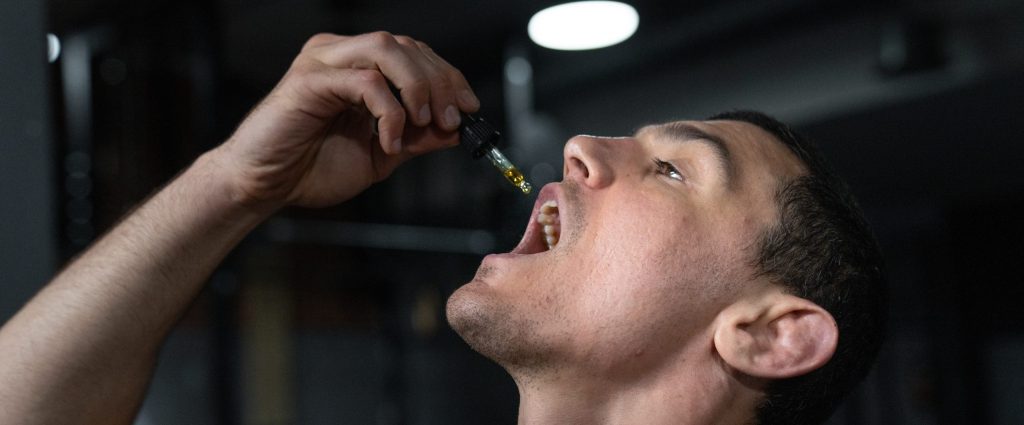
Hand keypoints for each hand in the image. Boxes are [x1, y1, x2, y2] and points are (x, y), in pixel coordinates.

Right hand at [213, 32, 479, 211]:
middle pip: (406, 46)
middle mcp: (340, 54)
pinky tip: (389, 141)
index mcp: (357, 66)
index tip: (470, 108)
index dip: (447, 76)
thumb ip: (417, 137)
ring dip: (417, 86)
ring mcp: (322, 62)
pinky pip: (364, 81)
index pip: (414, 53)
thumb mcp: (382, 154)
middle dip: (439, 82)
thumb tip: (457, 129)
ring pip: (387, 49)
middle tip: (452, 119)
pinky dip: (388, 111)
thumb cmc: (313, 168)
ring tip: (425, 122)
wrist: (265, 187)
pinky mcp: (308, 80)